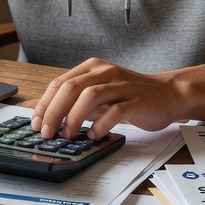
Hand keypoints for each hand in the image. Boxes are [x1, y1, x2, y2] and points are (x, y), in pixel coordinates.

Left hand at [30, 58, 178, 139]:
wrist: (168, 94)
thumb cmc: (129, 96)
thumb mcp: (97, 95)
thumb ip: (71, 101)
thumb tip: (38, 110)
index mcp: (92, 68)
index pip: (60, 83)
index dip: (45, 103)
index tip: (36, 122)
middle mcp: (105, 72)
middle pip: (71, 88)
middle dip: (54, 112)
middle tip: (47, 132)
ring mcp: (121, 85)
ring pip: (90, 96)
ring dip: (74, 118)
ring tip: (67, 135)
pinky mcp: (136, 100)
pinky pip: (114, 111)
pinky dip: (100, 125)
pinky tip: (93, 136)